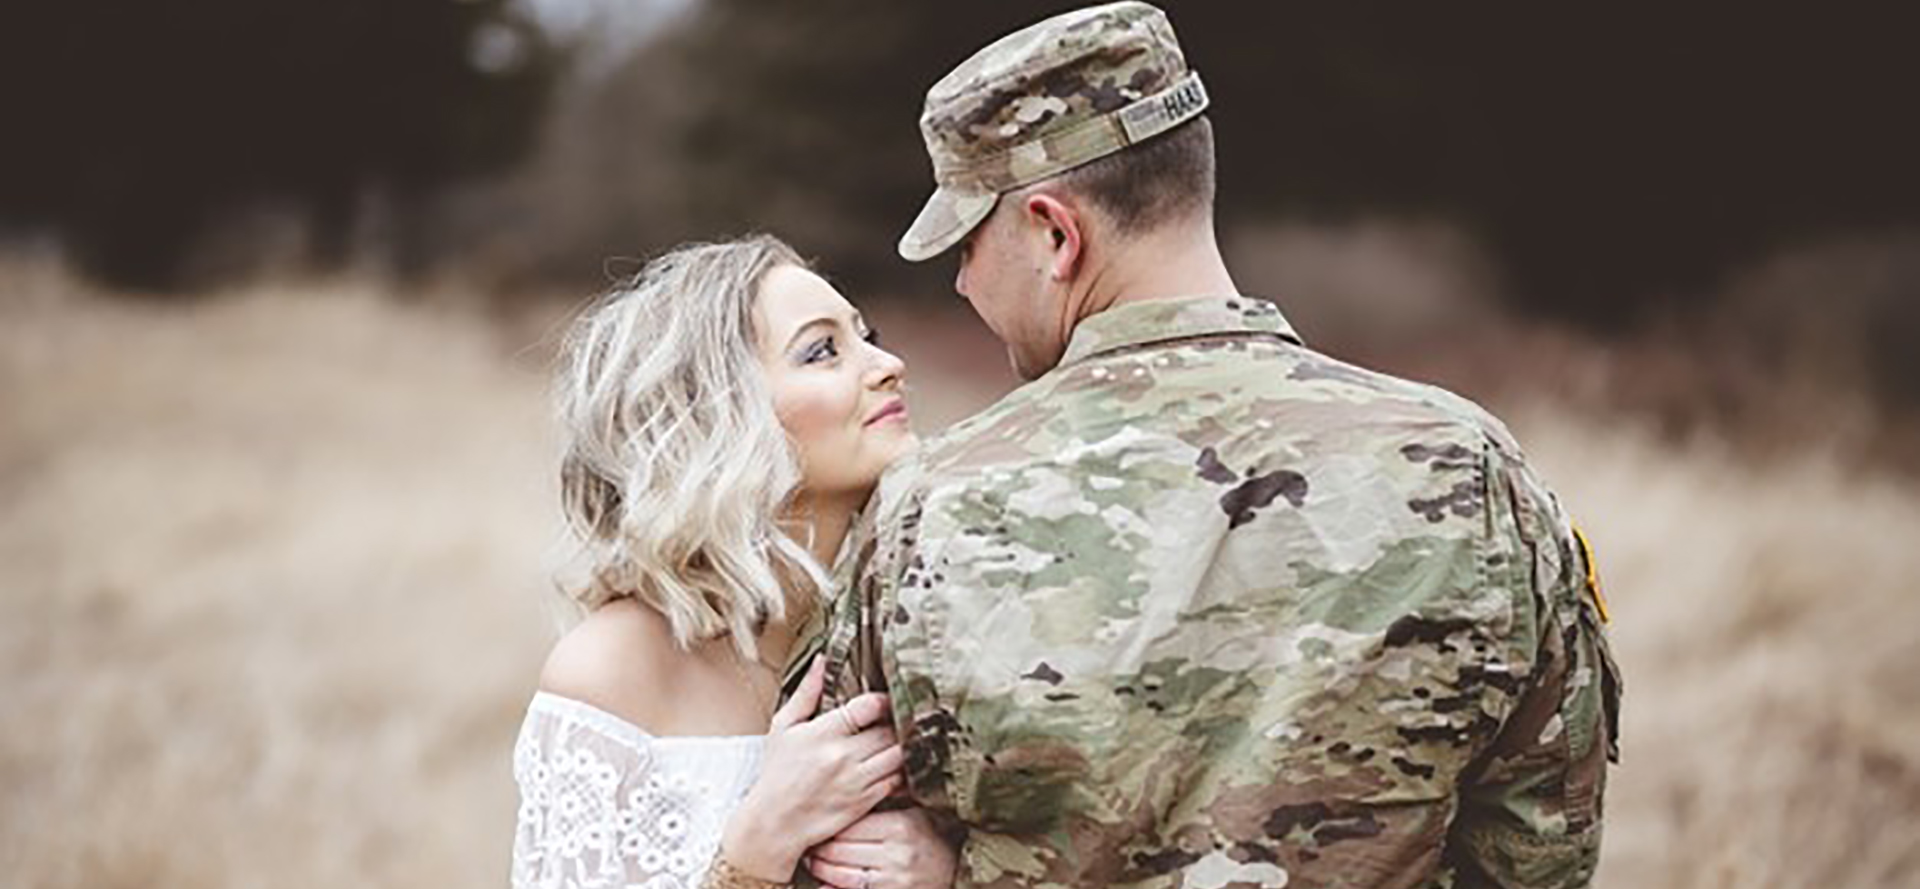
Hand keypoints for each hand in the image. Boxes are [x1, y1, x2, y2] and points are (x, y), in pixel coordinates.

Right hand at [719, 656, 903, 880]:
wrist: (774, 823)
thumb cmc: (777, 773)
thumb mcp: (783, 728)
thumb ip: (806, 693)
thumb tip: (822, 660)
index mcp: (823, 732)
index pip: (869, 706)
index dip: (883, 700)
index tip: (883, 701)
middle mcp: (842, 756)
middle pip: (889, 729)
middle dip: (896, 722)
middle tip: (899, 719)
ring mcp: (856, 780)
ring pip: (899, 754)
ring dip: (903, 745)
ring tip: (902, 739)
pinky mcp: (865, 801)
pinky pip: (897, 780)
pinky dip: (903, 770)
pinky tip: (899, 764)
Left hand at [806, 808, 958, 888]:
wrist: (960, 872)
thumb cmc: (933, 839)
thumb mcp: (916, 814)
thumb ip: (888, 801)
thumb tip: (854, 781)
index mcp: (901, 827)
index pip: (850, 825)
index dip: (830, 825)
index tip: (820, 823)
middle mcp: (897, 855)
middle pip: (840, 849)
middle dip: (819, 848)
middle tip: (811, 843)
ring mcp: (893, 881)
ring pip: (840, 874)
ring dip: (821, 869)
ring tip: (815, 862)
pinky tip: (824, 885)